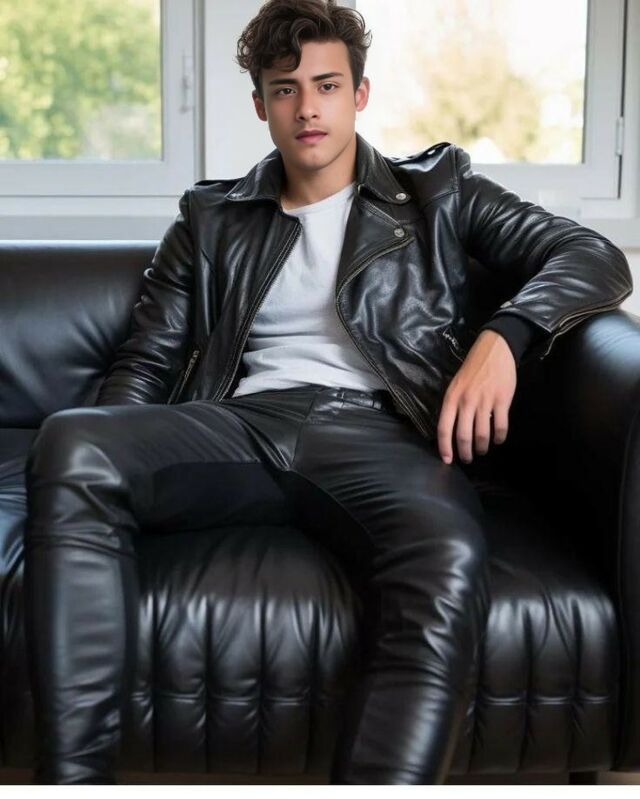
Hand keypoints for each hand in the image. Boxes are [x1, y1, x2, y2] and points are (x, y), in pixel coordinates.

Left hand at [438, 329, 516, 464]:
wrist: (494, 350)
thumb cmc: (472, 369)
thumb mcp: (455, 385)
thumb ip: (453, 405)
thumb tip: (451, 429)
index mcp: (451, 398)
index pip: (444, 428)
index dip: (445, 447)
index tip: (448, 460)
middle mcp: (466, 401)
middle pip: (463, 436)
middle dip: (465, 453)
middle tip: (468, 460)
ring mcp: (485, 401)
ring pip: (482, 434)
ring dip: (482, 447)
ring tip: (482, 450)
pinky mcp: (502, 400)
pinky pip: (500, 426)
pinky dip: (499, 438)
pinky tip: (498, 440)